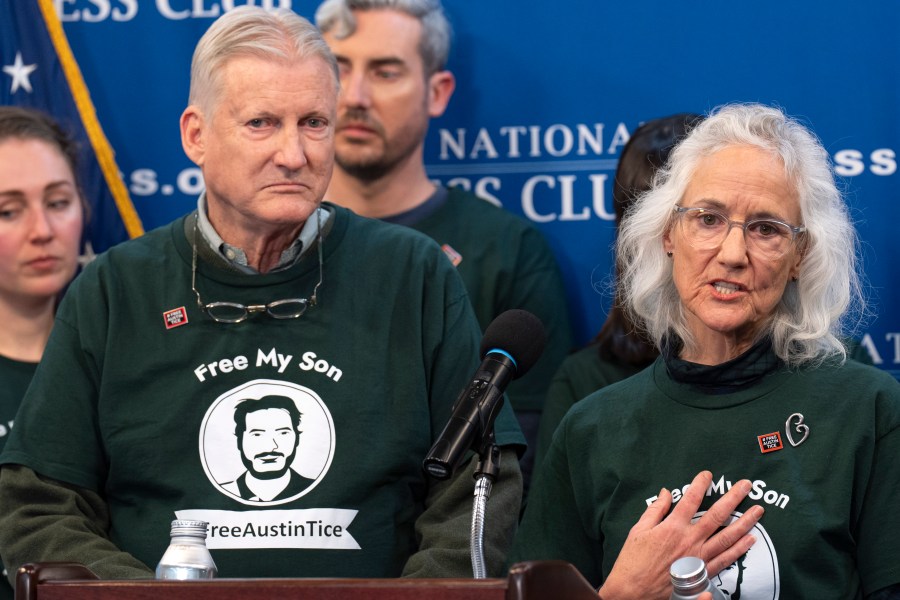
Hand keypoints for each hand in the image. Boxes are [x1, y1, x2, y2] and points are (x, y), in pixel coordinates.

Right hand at [596, 471, 762, 599]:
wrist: (634, 591)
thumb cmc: (633, 561)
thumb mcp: (638, 530)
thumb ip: (655, 510)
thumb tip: (666, 493)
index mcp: (672, 527)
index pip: (690, 499)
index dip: (700, 484)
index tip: (708, 474)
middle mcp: (689, 540)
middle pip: (717, 515)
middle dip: (733, 498)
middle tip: (746, 485)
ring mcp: (698, 557)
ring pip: (727, 537)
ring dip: (744, 523)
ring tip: (758, 511)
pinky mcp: (702, 573)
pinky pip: (725, 560)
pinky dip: (739, 549)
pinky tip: (750, 540)